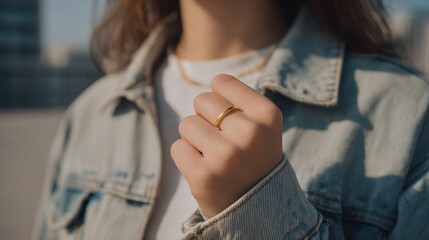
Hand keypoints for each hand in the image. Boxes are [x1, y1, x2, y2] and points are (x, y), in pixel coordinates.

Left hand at [171, 74, 282, 216]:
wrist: (258, 207)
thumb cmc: (253, 158)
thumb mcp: (262, 125)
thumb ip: (240, 100)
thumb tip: (214, 81)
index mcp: (267, 114)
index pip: (221, 82)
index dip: (221, 101)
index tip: (234, 121)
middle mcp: (250, 132)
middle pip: (201, 101)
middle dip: (206, 119)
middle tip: (224, 143)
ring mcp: (226, 155)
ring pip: (186, 123)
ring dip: (195, 139)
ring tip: (215, 157)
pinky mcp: (204, 176)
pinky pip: (177, 147)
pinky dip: (186, 157)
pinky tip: (206, 170)